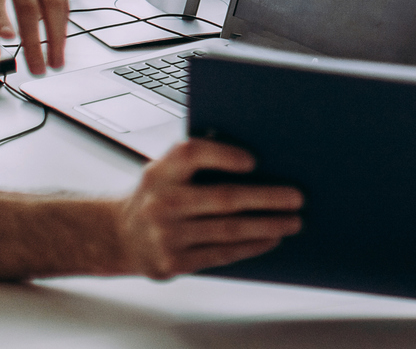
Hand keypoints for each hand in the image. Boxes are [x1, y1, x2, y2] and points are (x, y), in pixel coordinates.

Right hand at [115, 139, 303, 278]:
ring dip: (266, 226)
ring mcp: (166, 236)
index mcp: (161, 171)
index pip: (192, 153)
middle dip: (266, 198)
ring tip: (292, 221)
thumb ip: (198, 161)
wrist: (118, 236)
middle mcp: (161, 202)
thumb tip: (256, 160)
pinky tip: (269, 239)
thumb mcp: (165, 169)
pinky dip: (250, 246)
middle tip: (296, 197)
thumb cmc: (156, 195)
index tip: (254, 160)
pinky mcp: (173, 263)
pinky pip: (221, 254)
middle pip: (223, 198)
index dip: (224, 155)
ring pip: (228, 230)